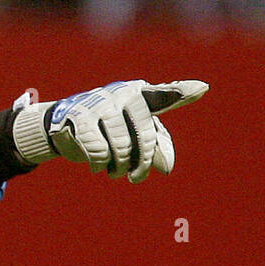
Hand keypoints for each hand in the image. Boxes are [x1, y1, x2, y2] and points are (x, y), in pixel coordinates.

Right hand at [11, 79, 208, 181]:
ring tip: (115, 171)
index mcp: (140, 94)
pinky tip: (98, 167)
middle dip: (143, 162)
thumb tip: (165, 168)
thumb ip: (155, 149)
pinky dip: (100, 165)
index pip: (163, 96)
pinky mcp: (79, 117)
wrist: (61, 126)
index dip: (180, 92)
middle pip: (145, 134)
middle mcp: (123, 93)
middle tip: (136, 177)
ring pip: (121, 146)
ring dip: (120, 167)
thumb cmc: (106, 129)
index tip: (203, 88)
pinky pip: (99, 151)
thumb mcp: (132, 137)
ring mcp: (100, 103)